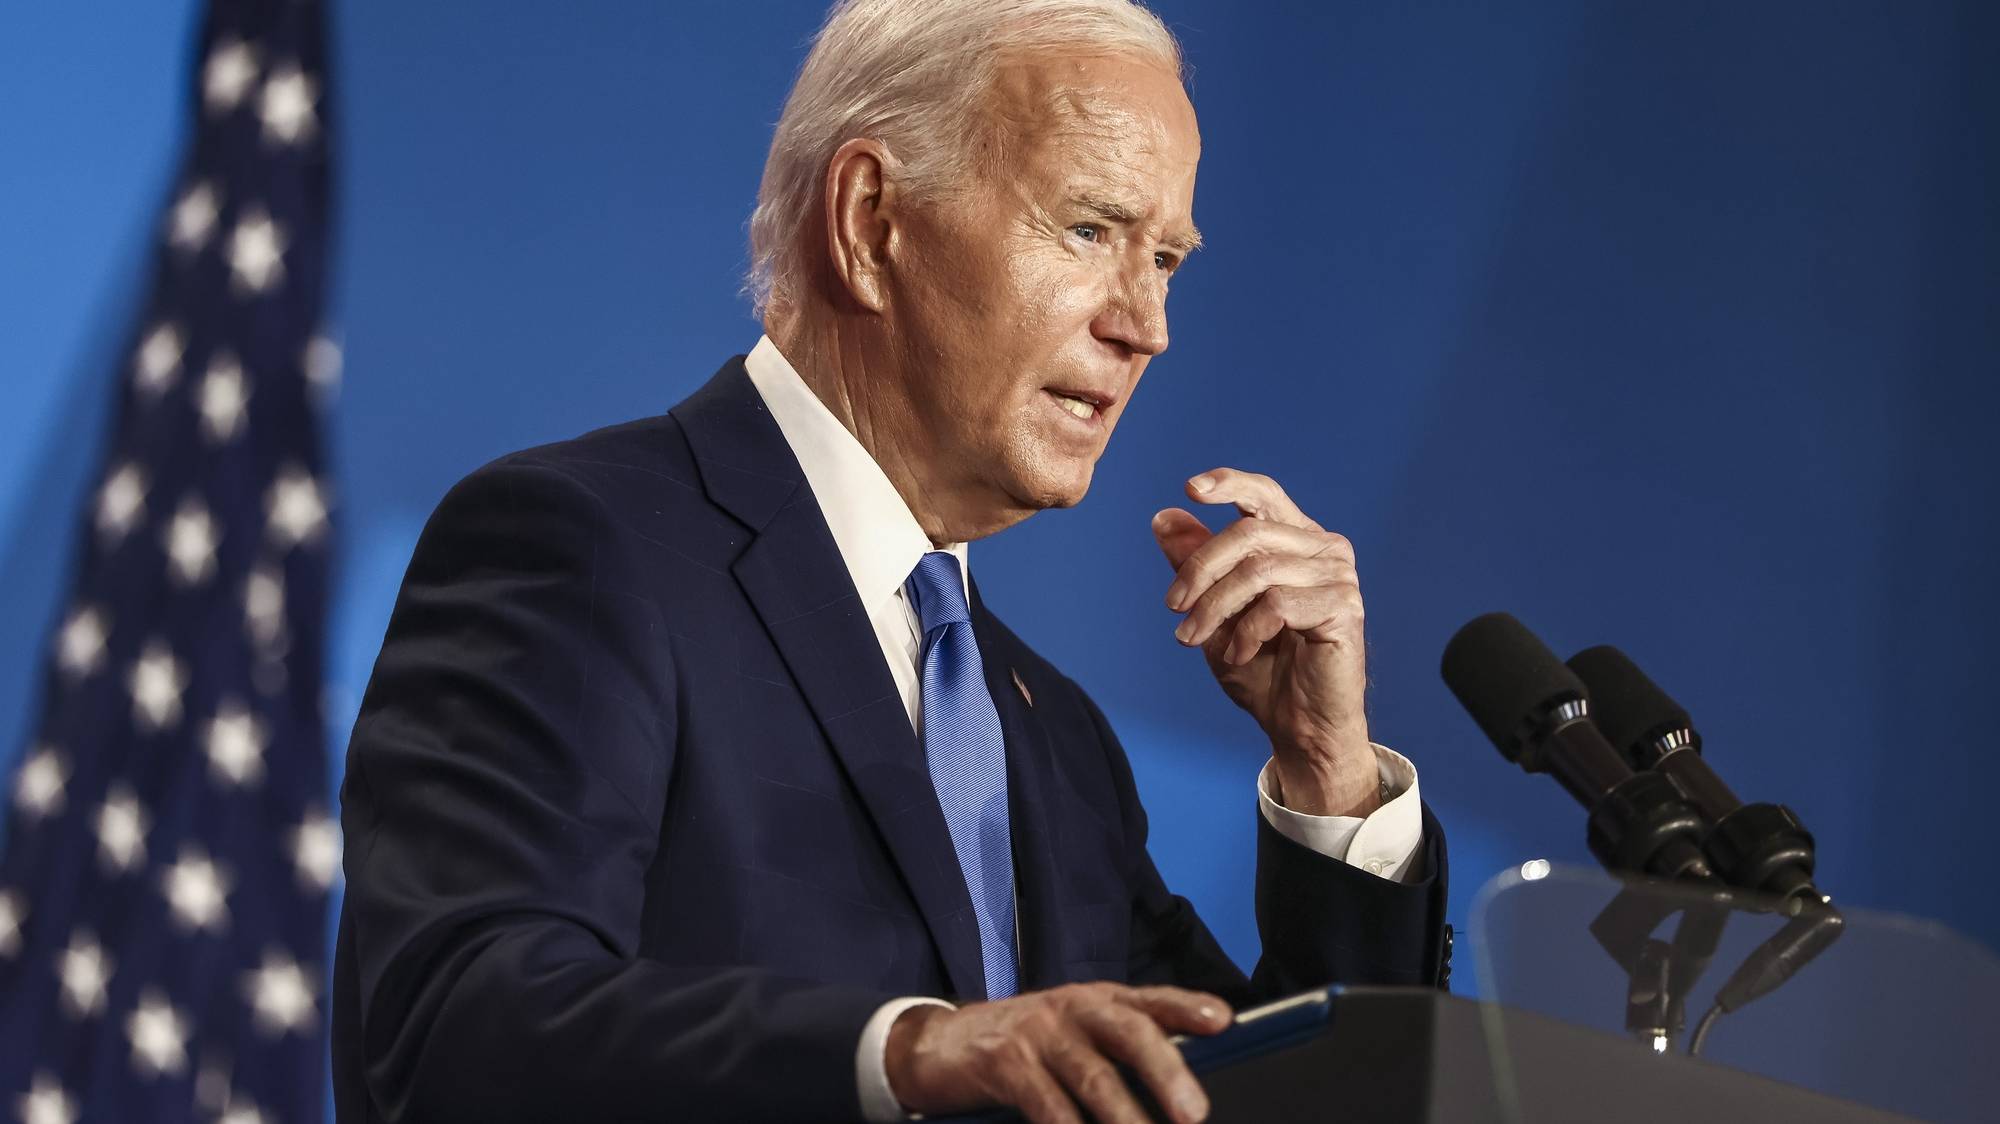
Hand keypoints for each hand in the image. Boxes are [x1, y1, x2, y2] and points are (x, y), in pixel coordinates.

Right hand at [883, 983, 1231, 1123]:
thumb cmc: (1019, 1046)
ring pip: (1092, 1075)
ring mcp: (1036, 1033)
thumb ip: (1116, 1051)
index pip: (1148, 1000)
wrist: (935, 1046)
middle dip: (1166, 1070)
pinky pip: (1046, 1103)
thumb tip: (1178, 1090)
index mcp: (1095, 1000)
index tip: (1223, 1021)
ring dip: (1125, 1116)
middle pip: (1128, 1031)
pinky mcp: (1004, 1063)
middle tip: (1193, 1112)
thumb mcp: (1070, 1036)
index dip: (1185, 1006)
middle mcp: (1070, 1008)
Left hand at [1152, 468, 1378, 816]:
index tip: (1191, 489)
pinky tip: (1239, 654)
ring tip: (1193, 638)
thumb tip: (1163, 518)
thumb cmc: (1263, 669)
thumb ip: (1195, 564)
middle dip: (1199, 568)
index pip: (1264, 495)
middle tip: (1173, 608)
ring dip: (1214, 607)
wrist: (1300, 727)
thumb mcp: (1215, 611)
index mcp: (1296, 539)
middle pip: (1248, 532)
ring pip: (1258, 570)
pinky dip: (1246, 632)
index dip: (1229, 483)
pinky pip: (1277, 604)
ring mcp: (1338, 576)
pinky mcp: (1344, 607)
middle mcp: (1323, 548)